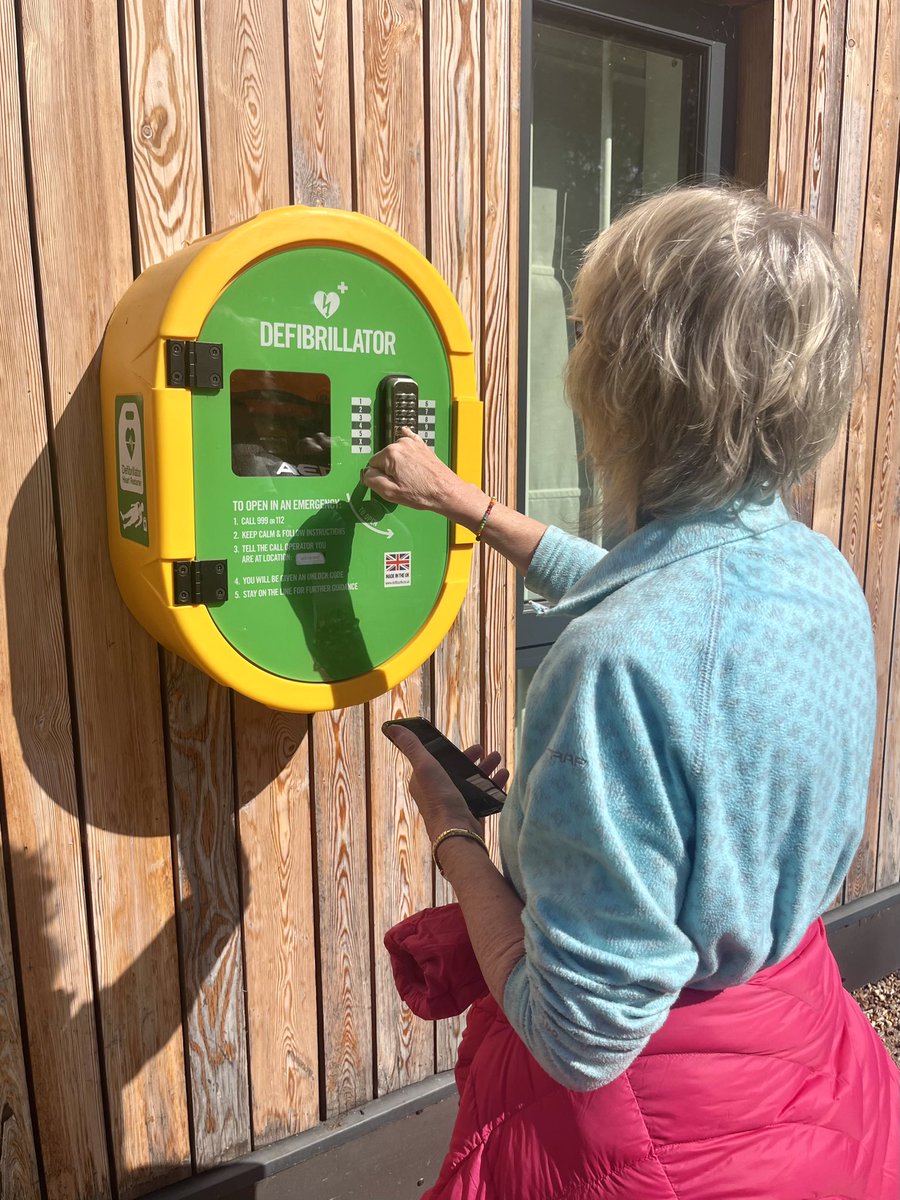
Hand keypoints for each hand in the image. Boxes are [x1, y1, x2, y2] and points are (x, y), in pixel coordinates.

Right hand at [361, 428, 480, 520]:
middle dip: (389, 471)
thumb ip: (371, 480)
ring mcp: (412, 443)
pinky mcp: (421, 445)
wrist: (446, 491)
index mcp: (390, 454)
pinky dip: (405, 447)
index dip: (379, 477)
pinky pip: (407, 441)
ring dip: (398, 465)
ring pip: (394, 454)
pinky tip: (405, 447)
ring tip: (411, 478)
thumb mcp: (390, 493)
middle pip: (383, 458)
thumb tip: (366, 473)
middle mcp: (401, 443)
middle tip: (402, 484)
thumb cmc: (423, 493)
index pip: (372, 465)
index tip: (389, 484)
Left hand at [384, 725, 508, 844]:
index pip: (436, 760)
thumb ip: (412, 747)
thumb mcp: (425, 766)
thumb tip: (393, 727)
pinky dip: (492, 784)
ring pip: (472, 781)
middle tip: (485, 750)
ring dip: (485, 768)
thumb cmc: (439, 799)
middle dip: (472, 759)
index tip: (462, 742)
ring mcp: (453, 803)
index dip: (450, 751)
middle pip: (456, 770)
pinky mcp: (469, 813)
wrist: (457, 832)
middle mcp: (437, 792)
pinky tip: (503, 775)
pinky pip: (482, 794)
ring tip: (498, 759)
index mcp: (423, 781)